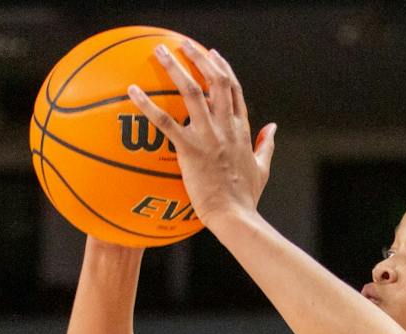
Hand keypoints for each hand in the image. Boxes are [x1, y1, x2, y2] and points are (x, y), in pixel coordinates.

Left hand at [127, 41, 275, 226]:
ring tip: (159, 52)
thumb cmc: (246, 197)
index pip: (234, 90)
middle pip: (215, 81)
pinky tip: (132, 91)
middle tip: (183, 44)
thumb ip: (266, 144)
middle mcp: (226, 127)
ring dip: (175, 68)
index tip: (212, 54)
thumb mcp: (262, 168)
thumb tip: (273, 127)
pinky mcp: (190, 150)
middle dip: (199, 57)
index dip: (223, 68)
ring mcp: (209, 137)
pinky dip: (147, 105)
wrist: (236, 216)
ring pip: (193, 92)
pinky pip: (165, 123)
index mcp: (242, 130)